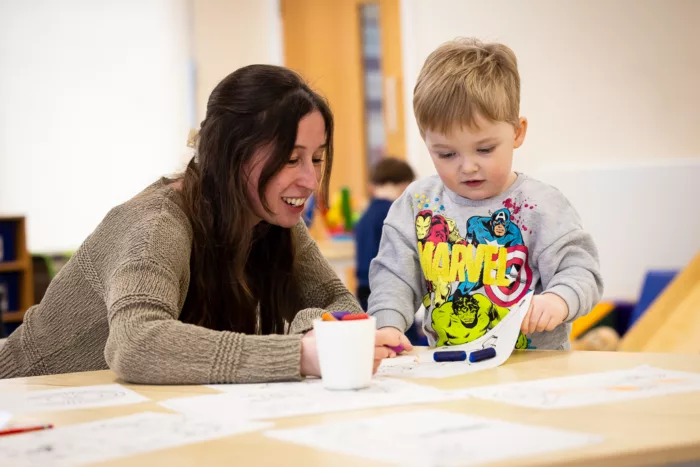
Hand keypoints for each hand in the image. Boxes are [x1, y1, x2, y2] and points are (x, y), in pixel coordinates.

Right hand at [300, 327, 414, 376]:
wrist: (300, 357)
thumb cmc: (316, 339)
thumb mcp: (332, 325)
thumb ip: (350, 326)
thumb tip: (369, 326)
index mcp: (355, 338)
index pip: (382, 337)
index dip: (395, 339)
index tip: (401, 342)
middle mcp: (357, 353)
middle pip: (381, 352)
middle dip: (386, 350)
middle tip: (388, 348)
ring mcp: (354, 367)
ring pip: (375, 363)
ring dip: (379, 359)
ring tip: (373, 353)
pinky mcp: (350, 376)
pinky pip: (367, 372)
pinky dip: (370, 366)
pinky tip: (365, 361)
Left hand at [521, 293, 567, 334]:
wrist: (556, 301)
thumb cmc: (540, 305)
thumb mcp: (532, 304)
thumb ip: (524, 312)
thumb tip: (518, 325)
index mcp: (532, 301)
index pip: (525, 314)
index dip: (523, 324)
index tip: (523, 330)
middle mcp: (541, 304)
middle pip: (533, 321)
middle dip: (530, 329)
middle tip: (530, 331)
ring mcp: (550, 310)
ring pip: (541, 325)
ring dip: (538, 329)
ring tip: (538, 327)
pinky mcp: (557, 316)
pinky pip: (549, 327)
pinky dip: (546, 329)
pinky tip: (546, 325)